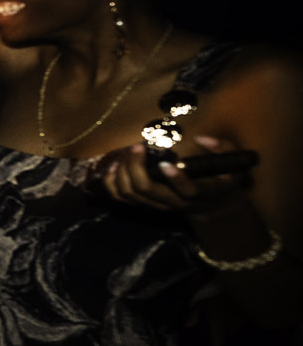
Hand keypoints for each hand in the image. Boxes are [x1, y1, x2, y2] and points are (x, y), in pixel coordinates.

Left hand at [99, 135, 254, 218]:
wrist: (210, 204)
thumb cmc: (222, 177)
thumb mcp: (233, 162)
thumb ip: (223, 148)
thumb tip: (201, 140)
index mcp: (203, 191)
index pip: (189, 192)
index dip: (176, 179)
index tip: (165, 163)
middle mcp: (177, 202)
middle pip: (147, 190)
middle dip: (136, 167)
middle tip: (136, 147)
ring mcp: (158, 205)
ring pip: (130, 193)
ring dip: (123, 171)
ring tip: (128, 153)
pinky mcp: (144, 204)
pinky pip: (120, 197)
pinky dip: (111, 182)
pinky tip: (115, 166)